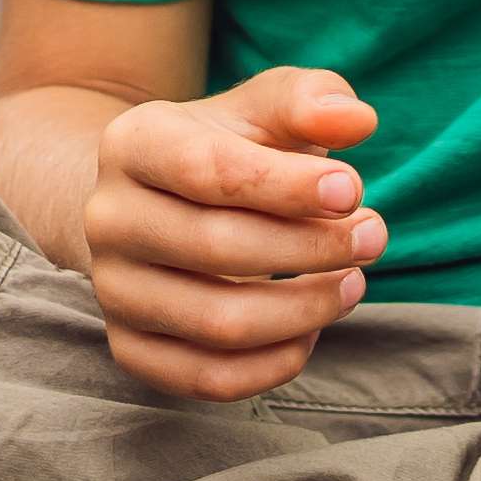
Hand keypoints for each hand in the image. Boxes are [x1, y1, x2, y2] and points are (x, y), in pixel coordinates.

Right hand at [77, 66, 387, 401]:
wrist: (160, 201)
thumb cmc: (230, 147)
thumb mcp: (265, 109)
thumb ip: (312, 101)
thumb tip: (358, 121)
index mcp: (132, 143)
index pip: (210, 171)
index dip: (289, 187)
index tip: (353, 191)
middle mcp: (107, 218)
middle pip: (218, 247)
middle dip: (312, 248)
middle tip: (373, 237)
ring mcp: (113, 289)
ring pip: (218, 323)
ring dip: (305, 310)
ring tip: (352, 282)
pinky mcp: (131, 347)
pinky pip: (208, 379)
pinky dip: (274, 363)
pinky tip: (310, 330)